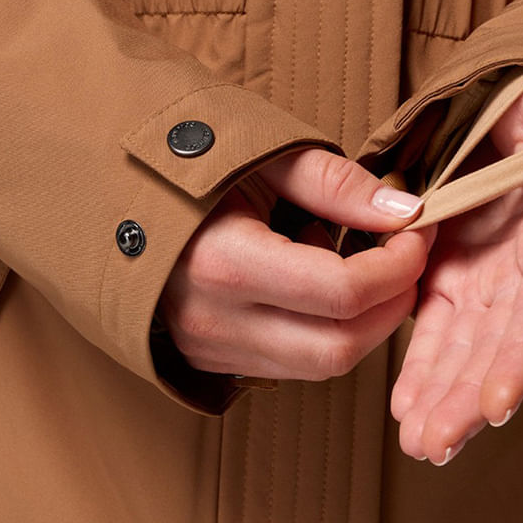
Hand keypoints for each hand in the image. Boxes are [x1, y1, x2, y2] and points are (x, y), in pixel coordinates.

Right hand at [159, 148, 439, 383]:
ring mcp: (210, 349)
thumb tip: (406, 210)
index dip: (398, 266)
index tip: (417, 231)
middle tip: (407, 257)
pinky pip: (291, 365)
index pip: (342, 292)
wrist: (106, 197)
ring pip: (320, 366)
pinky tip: (319, 286)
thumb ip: (336, 184)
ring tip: (359, 265)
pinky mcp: (212, 360)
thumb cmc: (185, 167)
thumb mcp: (260, 156)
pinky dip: (326, 332)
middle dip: (392, 305)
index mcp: (225, 263)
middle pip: (340, 347)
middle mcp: (215, 321)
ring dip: (362, 323)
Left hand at [391, 73, 522, 464]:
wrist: (515, 127)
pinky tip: (404, 411)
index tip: (499, 405)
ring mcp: (490, 285)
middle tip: (436, 443)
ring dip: (444, 399)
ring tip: (419, 444)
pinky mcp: (454, 285)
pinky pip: (438, 336)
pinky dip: (424, 372)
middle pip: (501, 347)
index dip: (522, 356)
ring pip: (468, 353)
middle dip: (470, 398)